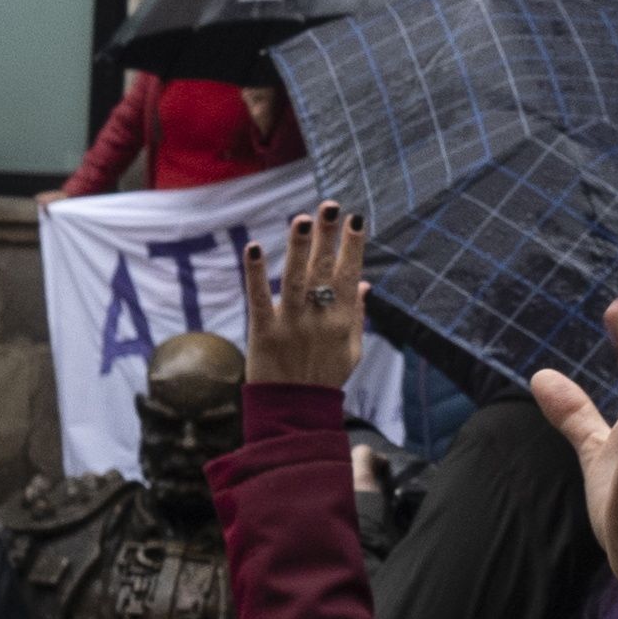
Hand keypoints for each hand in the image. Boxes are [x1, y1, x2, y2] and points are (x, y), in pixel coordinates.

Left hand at [237, 204, 368, 391]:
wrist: (295, 413)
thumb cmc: (324, 378)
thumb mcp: (350, 349)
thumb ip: (356, 314)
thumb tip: (362, 282)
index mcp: (341, 320)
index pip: (348, 275)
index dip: (352, 246)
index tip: (355, 219)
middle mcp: (318, 319)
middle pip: (323, 271)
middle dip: (327, 236)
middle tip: (328, 206)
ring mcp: (291, 325)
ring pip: (295, 279)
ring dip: (299, 248)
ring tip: (302, 219)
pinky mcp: (263, 333)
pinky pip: (258, 299)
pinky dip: (256, 273)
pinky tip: (255, 248)